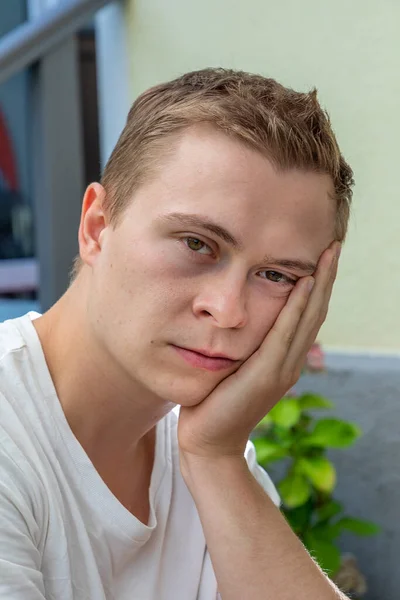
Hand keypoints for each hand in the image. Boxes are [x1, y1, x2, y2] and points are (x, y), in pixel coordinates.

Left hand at [178, 241, 339, 460]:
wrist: (209, 441)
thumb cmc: (214, 402)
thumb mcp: (234, 366)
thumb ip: (244, 345)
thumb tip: (238, 318)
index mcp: (284, 359)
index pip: (307, 315)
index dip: (318, 285)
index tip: (322, 256)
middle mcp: (290, 361)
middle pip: (315, 312)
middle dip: (326, 277)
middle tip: (334, 246)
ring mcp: (282, 368)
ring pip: (308, 318)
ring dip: (320, 284)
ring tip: (327, 255)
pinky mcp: (267, 374)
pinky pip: (285, 333)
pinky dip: (297, 307)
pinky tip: (304, 283)